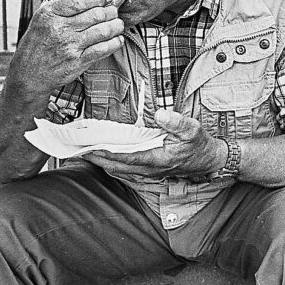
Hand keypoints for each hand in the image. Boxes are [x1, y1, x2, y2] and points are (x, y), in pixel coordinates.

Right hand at [8, 0, 126, 95]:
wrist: (28, 74)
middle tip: (114, 12)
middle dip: (111, 11)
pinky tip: (117, 39)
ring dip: (116, 26)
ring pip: (103, 31)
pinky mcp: (78, 62)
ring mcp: (70, 46)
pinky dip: (115, 43)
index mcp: (50, 14)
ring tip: (118, 24)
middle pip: (96, 14)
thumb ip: (64, 7)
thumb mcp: (42, 19)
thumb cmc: (38, 44)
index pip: (80, 1)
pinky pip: (103, 49)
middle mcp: (60, 29)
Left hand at [84, 109, 223, 182]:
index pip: (125, 158)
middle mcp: (149, 169)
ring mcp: (148, 172)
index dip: (106, 154)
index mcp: (157, 159)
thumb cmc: (199, 144)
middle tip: (75, 151)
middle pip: (115, 166)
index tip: (89, 148)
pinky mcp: (148, 170)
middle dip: (95, 159)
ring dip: (100, 162)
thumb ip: (176, 122)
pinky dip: (110, 162)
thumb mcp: (193, 129)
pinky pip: (124, 169)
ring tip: (83, 152)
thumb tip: (160, 113)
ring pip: (118, 169)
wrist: (208, 160)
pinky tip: (102, 156)